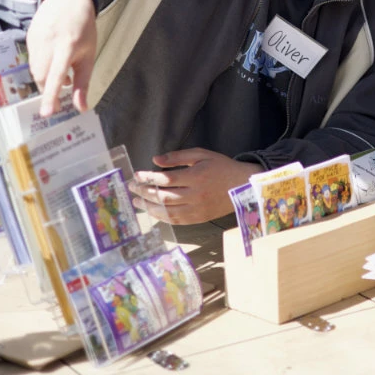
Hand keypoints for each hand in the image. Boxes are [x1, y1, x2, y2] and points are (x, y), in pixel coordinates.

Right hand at [27, 0, 96, 116]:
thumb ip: (83, 83)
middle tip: (61, 93)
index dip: (51, 95)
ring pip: (35, 70)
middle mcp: (48, 43)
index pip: (56, 75)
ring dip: (45, 79)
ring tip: (60, 73)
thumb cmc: (83, 30)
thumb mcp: (88, 55)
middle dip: (49, 90)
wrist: (67, 0)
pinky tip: (51, 61)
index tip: (47, 113)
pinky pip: (31, 60)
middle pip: (42, 77)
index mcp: (67, 46)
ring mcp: (35, 39)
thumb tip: (81, 108)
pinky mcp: (28, 38)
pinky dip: (40, 67)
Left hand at [130, 148, 250, 223]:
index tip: (136, 175)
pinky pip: (176, 220)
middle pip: (163, 196)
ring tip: (137, 202)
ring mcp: (196, 209)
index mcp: (196, 176)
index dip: (148, 177)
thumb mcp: (201, 155)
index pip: (165, 179)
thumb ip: (178, 156)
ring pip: (167, 211)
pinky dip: (162, 217)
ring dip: (149, 207)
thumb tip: (155, 160)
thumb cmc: (221, 167)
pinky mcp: (198, 219)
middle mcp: (195, 195)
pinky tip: (153, 211)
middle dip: (144, 192)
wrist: (242, 186)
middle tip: (131, 188)